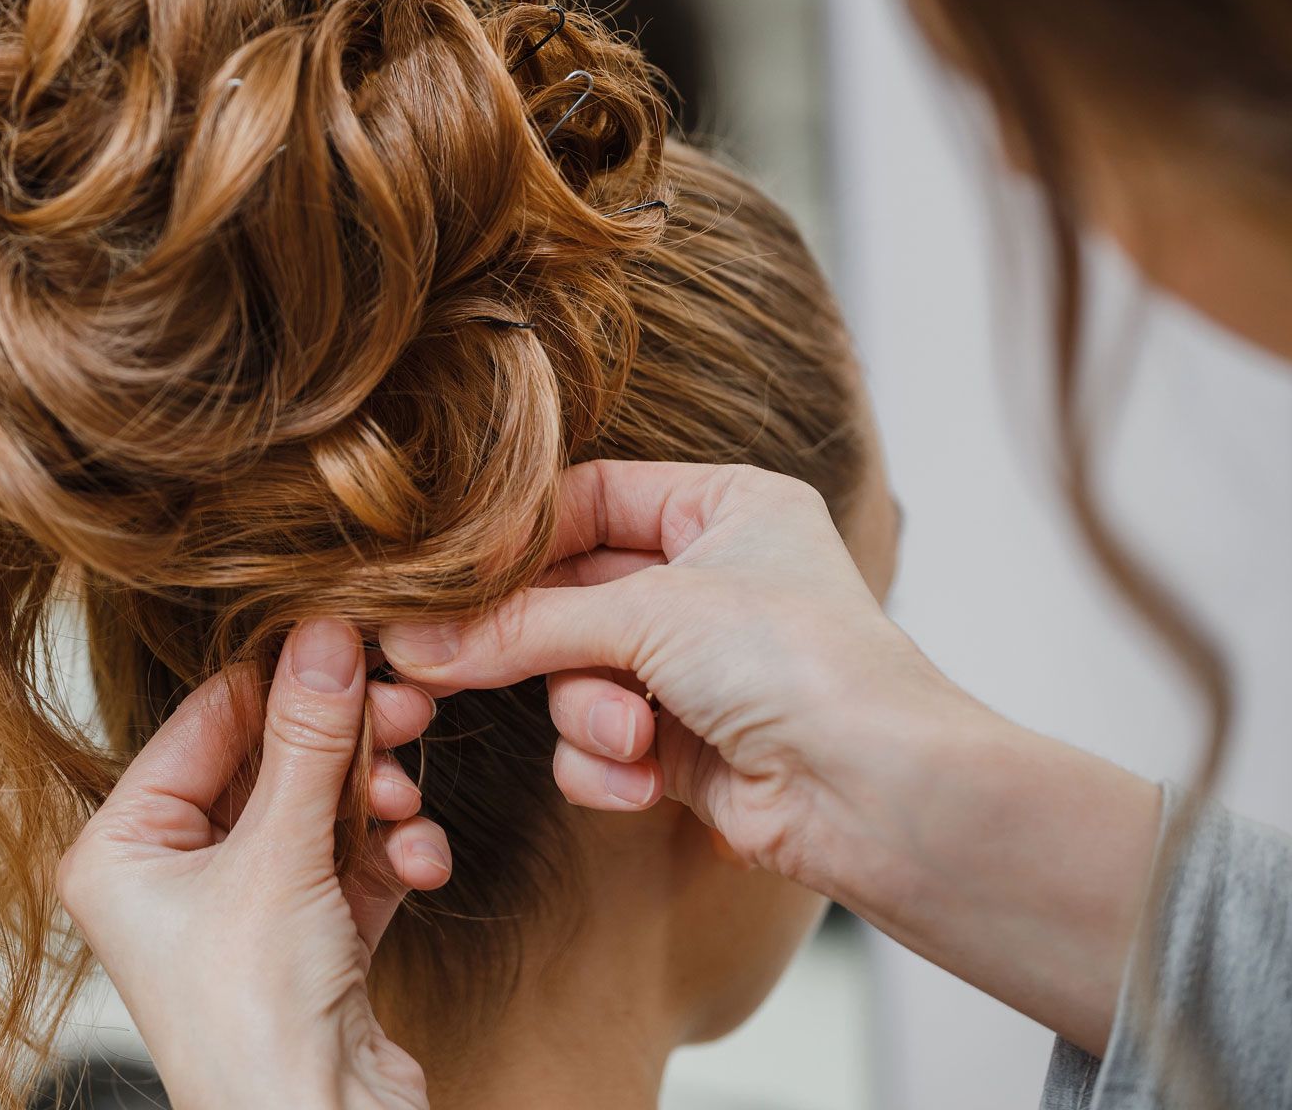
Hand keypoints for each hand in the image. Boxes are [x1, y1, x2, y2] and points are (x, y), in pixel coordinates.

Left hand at [57, 619, 447, 1109]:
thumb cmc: (253, 1026)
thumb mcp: (279, 856)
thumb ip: (309, 737)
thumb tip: (325, 636)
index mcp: (123, 849)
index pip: (205, 724)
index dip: (280, 680)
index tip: (347, 637)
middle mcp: (173, 876)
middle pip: (269, 762)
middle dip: (342, 741)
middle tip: (402, 707)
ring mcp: (240, 909)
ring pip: (320, 808)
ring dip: (374, 798)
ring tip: (404, 800)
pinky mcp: (305, 939)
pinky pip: (351, 862)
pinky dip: (391, 855)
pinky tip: (420, 862)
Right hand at [381, 460, 970, 889]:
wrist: (879, 793)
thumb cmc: (797, 664)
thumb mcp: (648, 614)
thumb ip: (522, 626)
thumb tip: (413, 645)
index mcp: (726, 508)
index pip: (594, 498)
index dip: (523, 540)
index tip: (453, 578)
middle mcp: (713, 580)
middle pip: (571, 596)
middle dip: (539, 645)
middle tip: (448, 665)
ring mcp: (699, 667)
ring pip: (577, 677)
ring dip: (589, 714)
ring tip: (633, 737)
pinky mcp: (688, 747)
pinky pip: (602, 746)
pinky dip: (610, 767)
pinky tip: (645, 782)